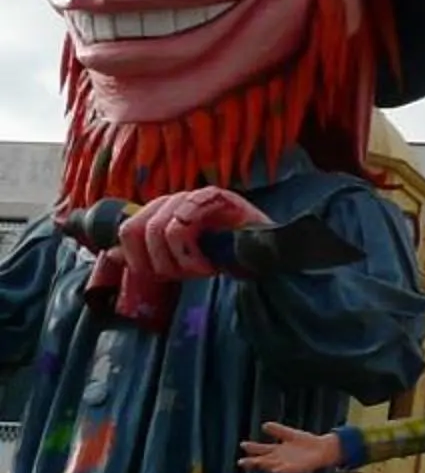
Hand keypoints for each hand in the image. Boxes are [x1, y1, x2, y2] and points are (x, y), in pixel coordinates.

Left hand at [118, 187, 270, 289]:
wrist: (266, 252)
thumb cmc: (222, 255)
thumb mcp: (177, 261)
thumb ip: (146, 256)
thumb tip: (111, 255)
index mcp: (160, 211)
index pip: (127, 229)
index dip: (136, 259)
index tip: (159, 277)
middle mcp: (173, 199)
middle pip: (137, 230)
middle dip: (157, 263)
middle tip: (183, 276)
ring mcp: (193, 195)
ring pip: (159, 230)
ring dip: (180, 262)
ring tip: (203, 270)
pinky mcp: (216, 197)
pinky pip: (183, 224)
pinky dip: (191, 251)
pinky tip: (209, 262)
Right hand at [239, 421, 341, 472]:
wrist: (323, 449)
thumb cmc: (306, 442)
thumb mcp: (290, 434)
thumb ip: (278, 430)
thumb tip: (264, 425)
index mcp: (277, 450)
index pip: (261, 450)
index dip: (252, 448)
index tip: (243, 444)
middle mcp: (279, 459)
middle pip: (263, 461)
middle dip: (253, 461)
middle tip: (241, 461)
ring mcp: (287, 465)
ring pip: (272, 466)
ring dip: (265, 465)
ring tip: (256, 463)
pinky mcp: (296, 468)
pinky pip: (287, 470)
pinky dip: (281, 470)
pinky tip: (275, 470)